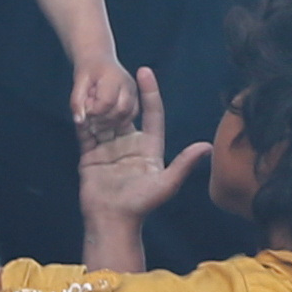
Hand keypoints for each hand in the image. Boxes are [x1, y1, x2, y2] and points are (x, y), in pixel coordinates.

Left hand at [67, 56, 135, 138]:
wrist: (99, 61)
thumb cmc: (88, 70)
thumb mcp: (78, 82)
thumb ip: (76, 101)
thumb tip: (79, 122)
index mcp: (114, 77)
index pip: (107, 102)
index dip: (94, 111)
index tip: (85, 108)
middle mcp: (129, 86)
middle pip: (120, 111)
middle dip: (102, 119)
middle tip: (89, 115)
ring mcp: (134, 95)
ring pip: (125, 118)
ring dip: (108, 124)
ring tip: (95, 118)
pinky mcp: (135, 102)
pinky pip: (128, 119)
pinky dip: (115, 124)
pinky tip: (103, 121)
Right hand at [79, 64, 211, 228]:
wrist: (112, 221)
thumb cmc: (141, 205)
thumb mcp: (166, 183)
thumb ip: (184, 163)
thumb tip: (209, 146)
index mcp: (149, 148)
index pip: (151, 114)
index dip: (150, 93)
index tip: (145, 70)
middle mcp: (130, 145)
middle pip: (126, 113)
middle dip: (121, 95)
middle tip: (114, 75)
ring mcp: (109, 148)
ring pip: (105, 119)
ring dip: (101, 104)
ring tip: (96, 86)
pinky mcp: (91, 155)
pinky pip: (87, 132)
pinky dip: (84, 119)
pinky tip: (82, 104)